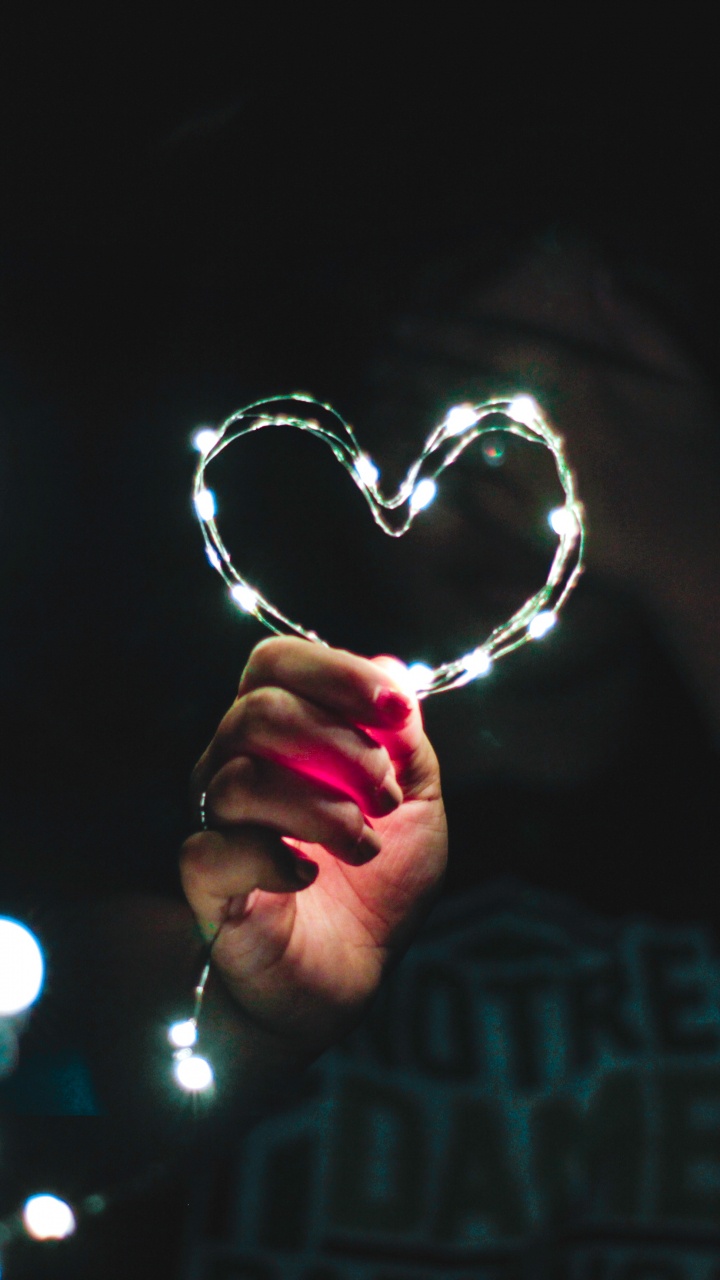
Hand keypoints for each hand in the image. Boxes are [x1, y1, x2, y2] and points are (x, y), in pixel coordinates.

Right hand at [180, 637, 446, 1061]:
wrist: (352, 976)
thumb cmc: (377, 881)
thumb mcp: (415, 801)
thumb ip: (402, 737)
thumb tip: (387, 666)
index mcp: (279, 732)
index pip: (275, 662)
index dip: (336, 673)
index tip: (397, 712)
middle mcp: (233, 762)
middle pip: (260, 711)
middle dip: (344, 750)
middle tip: (385, 800)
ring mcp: (214, 820)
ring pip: (244, 777)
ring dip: (325, 811)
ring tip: (363, 847)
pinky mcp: (204, 881)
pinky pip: (217, 848)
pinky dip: (278, 860)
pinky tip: (308, 877)